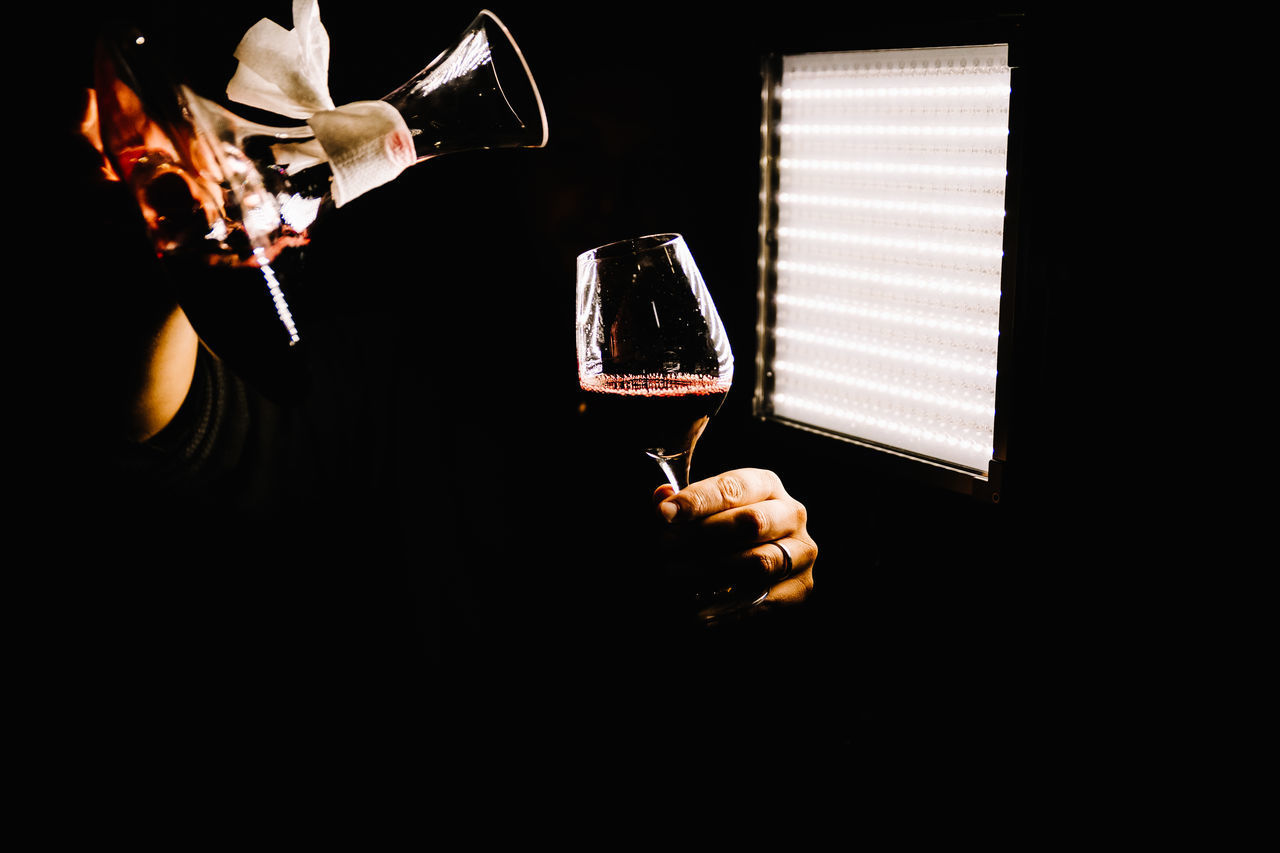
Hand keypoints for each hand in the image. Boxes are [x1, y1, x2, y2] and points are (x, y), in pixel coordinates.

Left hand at [653, 468, 816, 613]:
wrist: (742, 575)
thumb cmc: (717, 534)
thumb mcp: (697, 514)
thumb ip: (678, 505)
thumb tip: (662, 496)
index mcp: (766, 485)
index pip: (734, 487)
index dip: (698, 500)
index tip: (666, 513)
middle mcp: (791, 514)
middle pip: (752, 522)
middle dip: (703, 534)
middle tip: (666, 546)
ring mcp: (801, 552)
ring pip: (759, 562)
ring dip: (711, 570)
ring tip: (675, 574)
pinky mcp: (800, 588)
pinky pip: (764, 598)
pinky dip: (728, 606)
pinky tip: (699, 608)